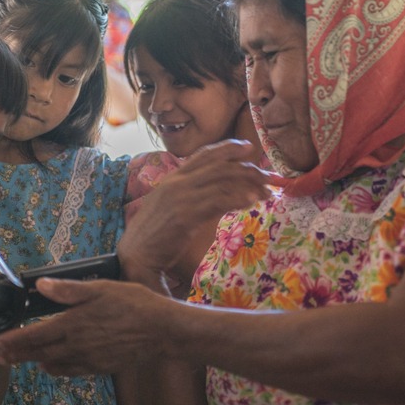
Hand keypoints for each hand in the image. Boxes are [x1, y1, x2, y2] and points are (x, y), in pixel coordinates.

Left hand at [0, 278, 176, 375]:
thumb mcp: (101, 289)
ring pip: (52, 363)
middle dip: (16, 354)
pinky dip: (56, 369)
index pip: (34, 335)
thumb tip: (40, 286)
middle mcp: (76, 345)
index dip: (13, 341)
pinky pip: (71, 371)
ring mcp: (87, 359)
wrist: (161, 331)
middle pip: (38, 353)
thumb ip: (69, 290)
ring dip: (33, 362)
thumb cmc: (133, 304)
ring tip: (17, 361)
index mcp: (73, 324)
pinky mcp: (99, 367)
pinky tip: (51, 367)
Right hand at [119, 139, 279, 282]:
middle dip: (247, 168)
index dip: (227, 148)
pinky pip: (217, 201)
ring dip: (249, 185)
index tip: (248, 148)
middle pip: (219, 165)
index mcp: (172, 178)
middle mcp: (176, 182)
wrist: (135, 257)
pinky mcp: (185, 215)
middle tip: (268, 176)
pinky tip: (251, 202)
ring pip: (221, 180)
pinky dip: (237, 199)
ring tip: (267, 192)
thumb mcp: (170, 208)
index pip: (204, 154)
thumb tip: (217, 194)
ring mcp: (180, 197)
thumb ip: (190, 197)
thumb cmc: (154, 237)